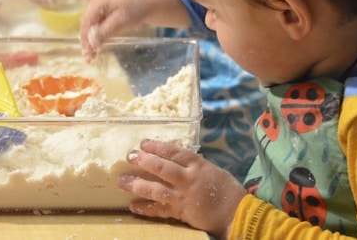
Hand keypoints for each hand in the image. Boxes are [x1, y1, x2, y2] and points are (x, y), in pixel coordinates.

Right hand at [79, 0, 149, 59]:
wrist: (147, 4)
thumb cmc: (136, 9)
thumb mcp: (121, 21)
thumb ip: (105, 31)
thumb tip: (91, 43)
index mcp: (97, 3)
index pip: (86, 22)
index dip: (85, 38)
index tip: (87, 52)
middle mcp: (94, 5)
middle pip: (86, 26)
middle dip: (86, 42)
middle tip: (88, 58)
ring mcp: (98, 10)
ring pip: (89, 28)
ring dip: (89, 42)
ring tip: (90, 58)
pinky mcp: (102, 16)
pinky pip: (96, 28)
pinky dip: (96, 39)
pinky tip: (96, 49)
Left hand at [118, 139, 245, 238]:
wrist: (235, 213)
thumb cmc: (226, 189)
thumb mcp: (211, 169)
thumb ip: (192, 164)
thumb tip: (173, 158)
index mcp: (197, 165)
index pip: (173, 152)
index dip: (156, 146)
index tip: (142, 143)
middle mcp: (188, 179)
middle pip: (161, 168)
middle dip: (143, 161)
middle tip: (129, 156)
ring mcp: (182, 197)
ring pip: (156, 189)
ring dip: (137, 185)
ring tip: (121, 182)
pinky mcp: (181, 212)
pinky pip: (160, 210)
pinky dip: (146, 208)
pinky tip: (133, 205)